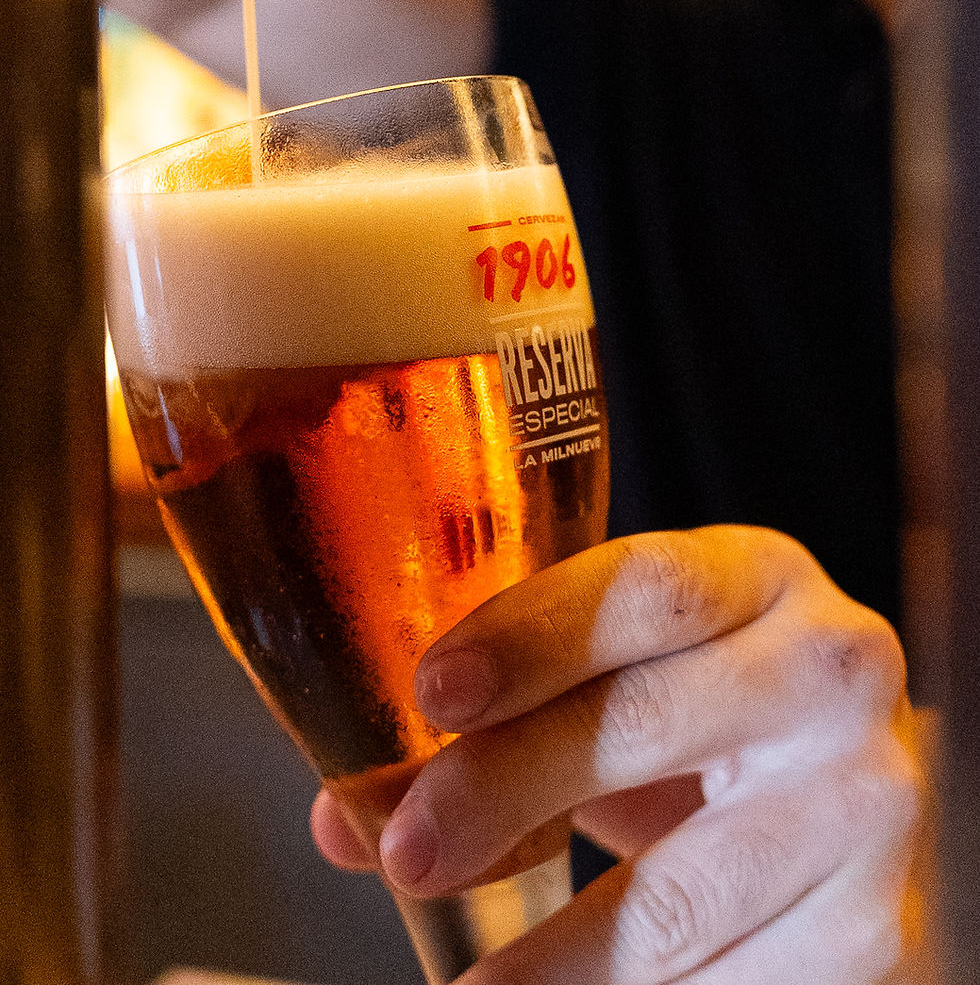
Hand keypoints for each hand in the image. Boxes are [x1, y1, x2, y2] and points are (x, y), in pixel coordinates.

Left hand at [312, 527, 921, 982]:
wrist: (852, 798)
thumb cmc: (709, 719)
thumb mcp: (620, 687)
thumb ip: (493, 729)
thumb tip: (345, 818)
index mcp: (758, 577)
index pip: (644, 587)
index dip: (531, 636)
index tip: (431, 695)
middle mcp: (831, 669)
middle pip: (647, 722)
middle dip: (506, 790)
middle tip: (407, 852)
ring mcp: (866, 800)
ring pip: (681, 893)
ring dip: (553, 957)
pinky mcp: (875, 925)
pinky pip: (729, 983)